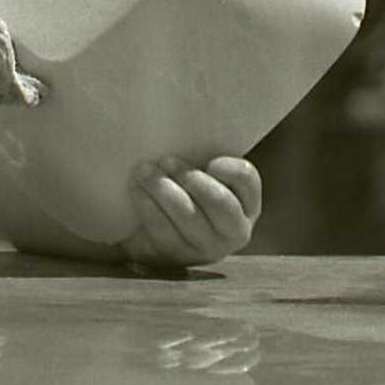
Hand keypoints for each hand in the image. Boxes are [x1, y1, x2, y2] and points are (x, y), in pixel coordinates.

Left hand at [121, 155, 261, 270]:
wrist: (152, 232)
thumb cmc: (182, 190)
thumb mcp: (201, 176)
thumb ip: (202, 160)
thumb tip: (185, 129)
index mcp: (247, 204)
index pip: (247, 179)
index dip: (228, 167)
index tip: (208, 160)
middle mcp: (234, 231)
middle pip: (220, 202)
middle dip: (191, 179)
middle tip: (167, 161)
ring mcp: (206, 248)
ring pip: (188, 216)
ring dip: (163, 189)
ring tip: (144, 171)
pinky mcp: (176, 256)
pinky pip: (162, 229)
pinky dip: (147, 205)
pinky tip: (137, 189)